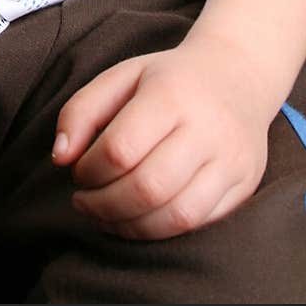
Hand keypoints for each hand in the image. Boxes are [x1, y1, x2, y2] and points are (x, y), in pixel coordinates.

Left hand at [52, 35, 274, 238]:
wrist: (239, 75)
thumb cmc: (168, 79)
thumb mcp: (121, 76)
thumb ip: (81, 111)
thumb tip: (60, 158)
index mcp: (171, 94)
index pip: (120, 149)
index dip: (88, 171)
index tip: (77, 171)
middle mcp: (207, 129)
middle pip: (147, 188)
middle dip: (104, 205)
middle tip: (84, 202)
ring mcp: (231, 160)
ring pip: (176, 216)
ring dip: (129, 226)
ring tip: (105, 216)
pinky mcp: (245, 185)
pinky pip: (198, 224)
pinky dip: (160, 231)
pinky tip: (138, 219)